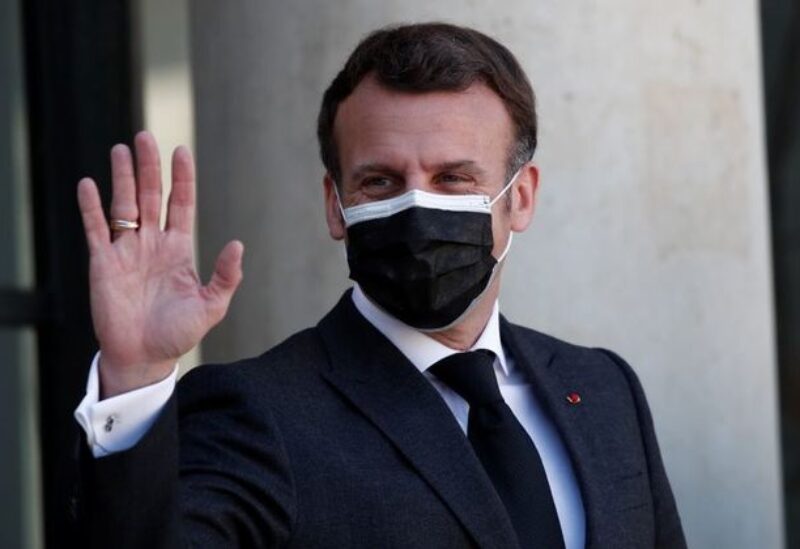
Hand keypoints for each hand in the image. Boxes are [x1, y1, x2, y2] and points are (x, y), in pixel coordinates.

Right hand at [77, 131, 243, 398]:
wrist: (145, 357)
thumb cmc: (179, 333)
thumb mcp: (211, 306)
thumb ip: (226, 276)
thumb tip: (238, 244)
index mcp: (178, 249)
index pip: (180, 204)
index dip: (181, 178)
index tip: (181, 151)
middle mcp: (151, 244)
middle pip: (150, 196)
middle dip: (148, 167)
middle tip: (145, 136)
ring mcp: (126, 251)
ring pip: (123, 205)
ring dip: (122, 178)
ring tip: (121, 149)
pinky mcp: (103, 264)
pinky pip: (96, 230)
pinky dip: (91, 208)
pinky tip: (89, 184)